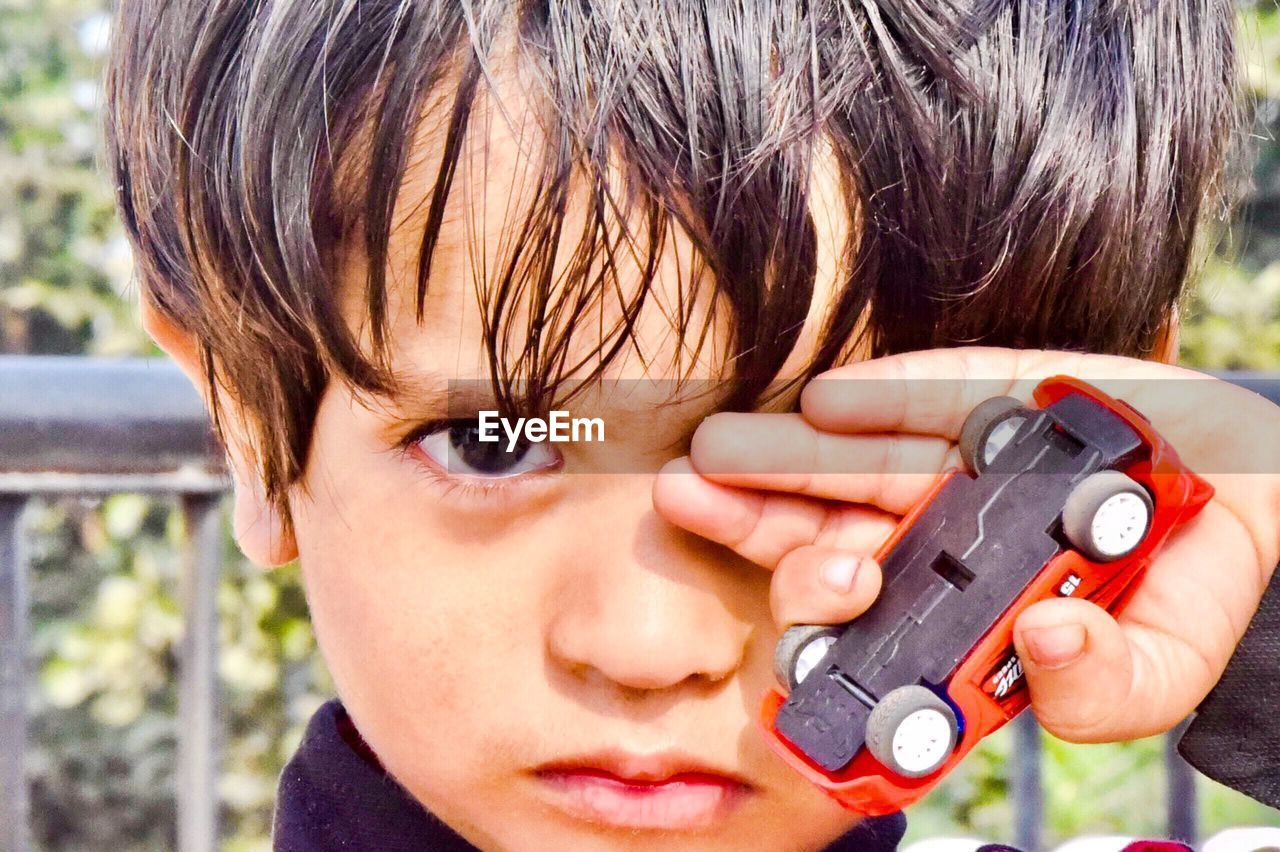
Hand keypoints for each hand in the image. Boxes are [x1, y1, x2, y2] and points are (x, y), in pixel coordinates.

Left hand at [652, 347, 1279, 741]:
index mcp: (954, 609)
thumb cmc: (1185, 585)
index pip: (866, 619)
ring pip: (857, 461)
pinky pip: (929, 393)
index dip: (816, 615)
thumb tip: (1047, 643)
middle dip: (757, 520)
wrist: (1246, 489)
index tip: (785, 613)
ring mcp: (958, 463)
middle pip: (833, 532)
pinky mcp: (992, 393)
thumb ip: (1106, 690)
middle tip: (689, 497)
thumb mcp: (1160, 665)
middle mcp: (940, 536)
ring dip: (784, 454)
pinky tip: (824, 398)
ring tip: (715, 448)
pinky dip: (880, 396)